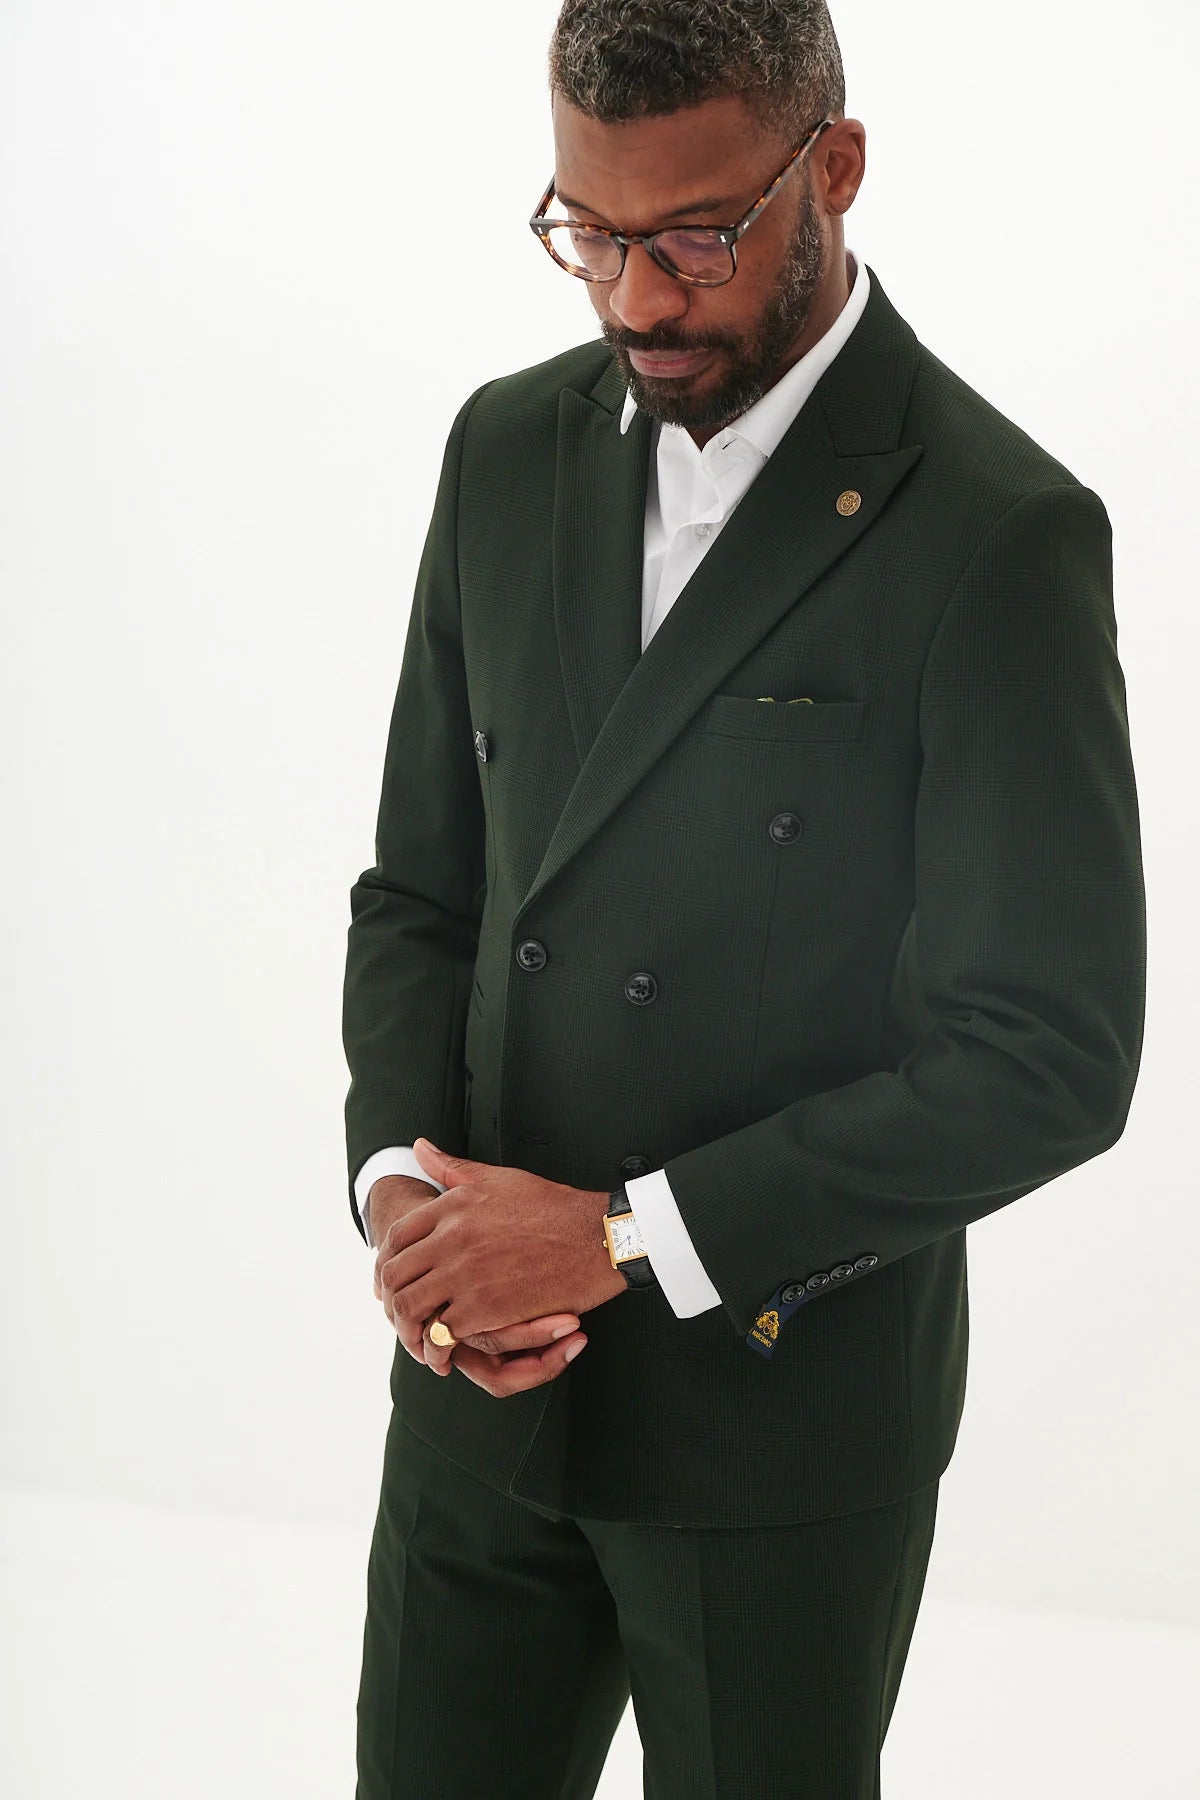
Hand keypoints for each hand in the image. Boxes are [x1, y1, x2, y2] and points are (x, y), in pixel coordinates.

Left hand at [370, 1173, 588, 1391]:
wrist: (596, 1238)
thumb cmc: (552, 1207)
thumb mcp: (497, 1179)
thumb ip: (452, 1167)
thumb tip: (418, 1147)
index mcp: (453, 1207)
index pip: (396, 1236)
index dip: (386, 1261)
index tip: (391, 1279)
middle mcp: (452, 1238)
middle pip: (395, 1274)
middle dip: (389, 1298)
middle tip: (398, 1313)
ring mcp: (467, 1274)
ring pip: (410, 1307)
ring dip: (407, 1327)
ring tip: (416, 1336)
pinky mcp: (486, 1307)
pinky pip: (442, 1331)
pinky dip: (438, 1344)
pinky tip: (444, 1350)